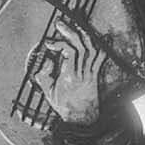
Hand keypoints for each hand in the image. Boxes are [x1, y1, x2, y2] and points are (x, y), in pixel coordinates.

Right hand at [26, 17, 118, 131]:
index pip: (67, 51)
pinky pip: (100, 57)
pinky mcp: (96, 75)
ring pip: (91, 48)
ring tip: (75, 26)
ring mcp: (91, 73)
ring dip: (83, 35)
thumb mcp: (48, 93)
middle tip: (60, 24)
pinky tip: (98, 37)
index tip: (49, 43)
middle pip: (79, 45)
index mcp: (70, 76)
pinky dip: (100, 45)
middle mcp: (82, 72)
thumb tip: (46, 61)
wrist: (82, 119)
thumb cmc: (65, 107)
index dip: (58, 43)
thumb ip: (44, 76)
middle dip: (69, 31)